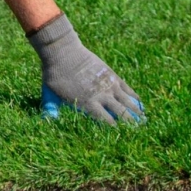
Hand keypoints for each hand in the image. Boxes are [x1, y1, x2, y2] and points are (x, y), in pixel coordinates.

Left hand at [27, 14, 142, 125]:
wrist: (62, 51)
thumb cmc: (54, 74)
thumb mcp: (49, 95)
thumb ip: (51, 111)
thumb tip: (46, 124)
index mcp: (87, 104)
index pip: (106, 123)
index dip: (115, 132)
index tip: (121, 140)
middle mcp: (101, 96)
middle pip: (121, 114)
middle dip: (130, 125)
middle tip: (138, 134)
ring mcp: (108, 85)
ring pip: (127, 101)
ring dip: (137, 112)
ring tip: (144, 121)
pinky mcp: (111, 74)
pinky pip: (127, 88)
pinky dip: (134, 96)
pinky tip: (140, 102)